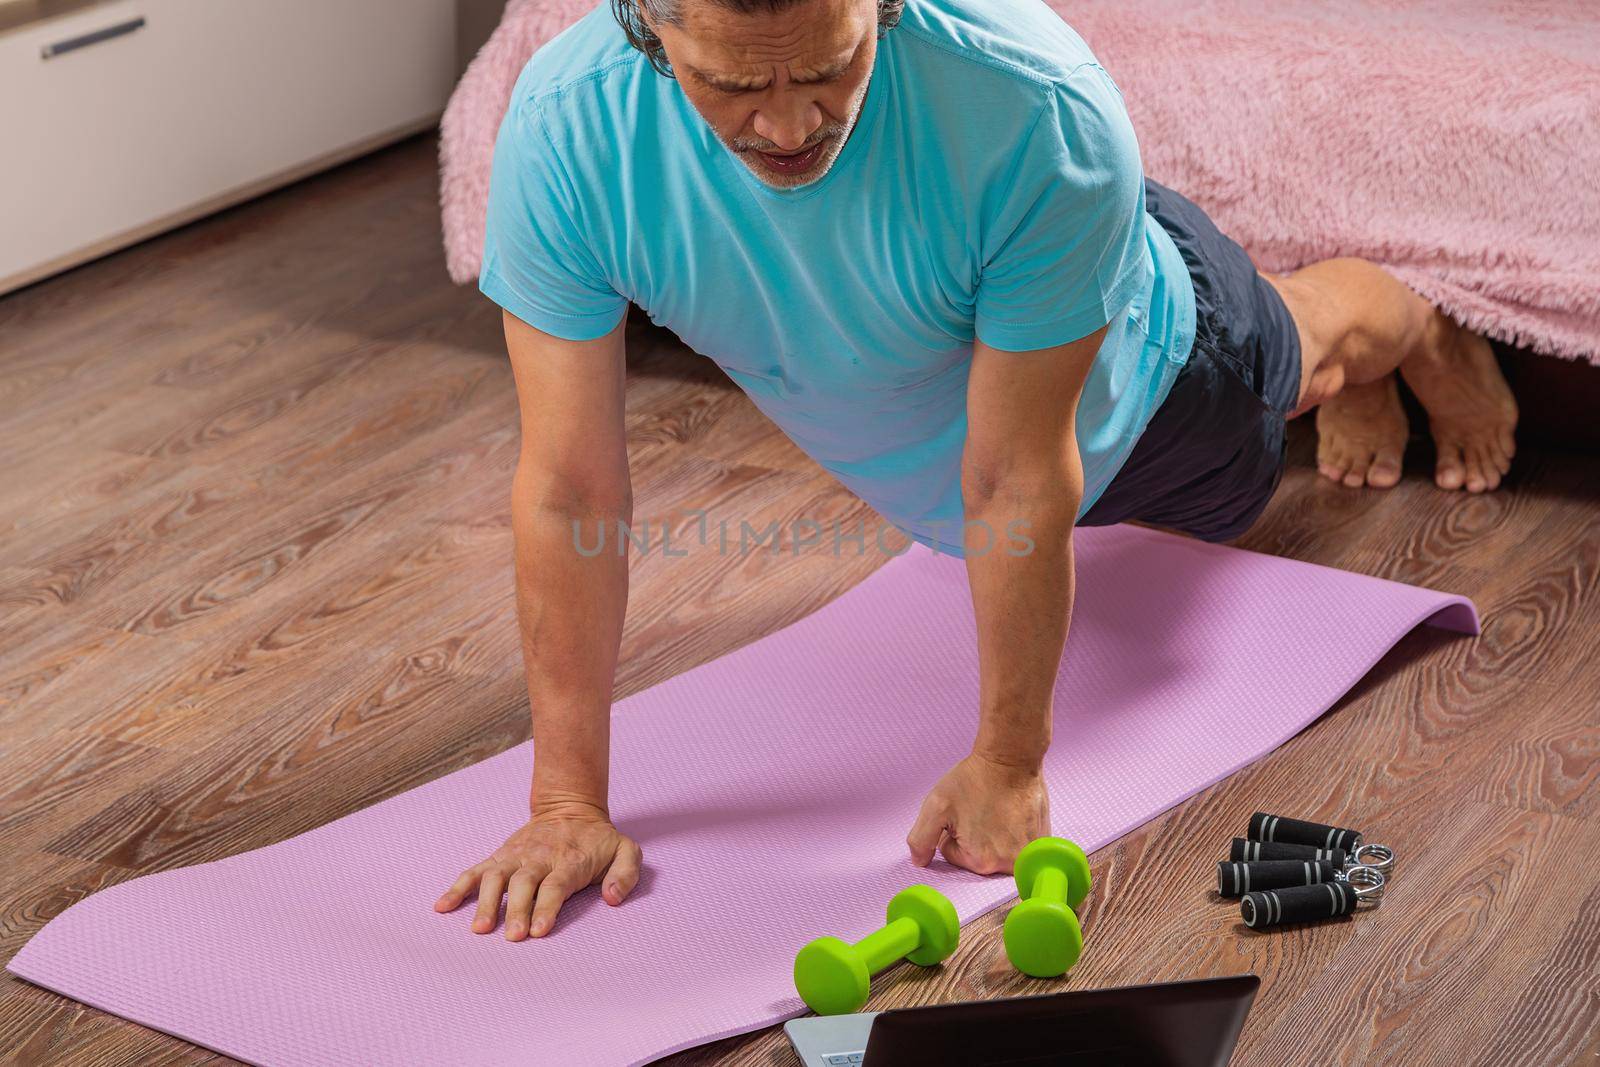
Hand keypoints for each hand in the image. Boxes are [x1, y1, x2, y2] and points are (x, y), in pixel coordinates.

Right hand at [434, 800, 641, 939]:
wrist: (569, 809)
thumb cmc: (598, 840)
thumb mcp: (626, 850)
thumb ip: (625, 873)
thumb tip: (612, 898)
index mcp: (570, 860)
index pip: (555, 885)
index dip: (546, 907)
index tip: (539, 931)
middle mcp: (539, 858)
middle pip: (523, 884)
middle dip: (517, 911)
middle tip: (512, 937)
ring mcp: (516, 857)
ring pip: (496, 877)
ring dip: (487, 903)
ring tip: (479, 929)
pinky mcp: (500, 857)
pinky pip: (475, 871)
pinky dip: (458, 888)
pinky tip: (442, 907)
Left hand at [906, 752, 1048, 874]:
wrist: (1011, 757)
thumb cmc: (973, 779)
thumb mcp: (935, 806)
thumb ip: (920, 840)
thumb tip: (919, 862)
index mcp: (980, 861)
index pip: (953, 855)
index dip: (952, 832)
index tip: (962, 813)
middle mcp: (1008, 865)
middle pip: (977, 858)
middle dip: (973, 837)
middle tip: (980, 811)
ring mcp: (1029, 853)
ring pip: (998, 852)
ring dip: (995, 836)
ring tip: (997, 811)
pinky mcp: (1043, 840)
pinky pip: (1020, 846)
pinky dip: (1015, 833)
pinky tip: (1013, 813)